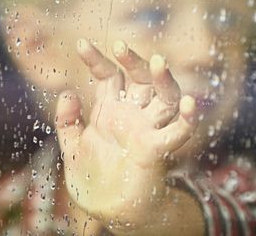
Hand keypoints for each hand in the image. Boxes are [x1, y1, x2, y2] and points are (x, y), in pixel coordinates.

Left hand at [55, 39, 197, 230]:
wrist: (108, 211)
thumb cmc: (93, 179)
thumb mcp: (72, 147)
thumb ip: (67, 121)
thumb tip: (66, 93)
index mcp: (111, 110)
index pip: (108, 76)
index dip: (97, 60)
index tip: (81, 44)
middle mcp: (131, 115)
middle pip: (139, 79)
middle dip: (132, 61)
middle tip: (120, 44)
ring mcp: (146, 130)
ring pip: (163, 98)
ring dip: (163, 80)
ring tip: (159, 62)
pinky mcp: (156, 150)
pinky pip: (176, 132)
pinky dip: (186, 119)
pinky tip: (189, 103)